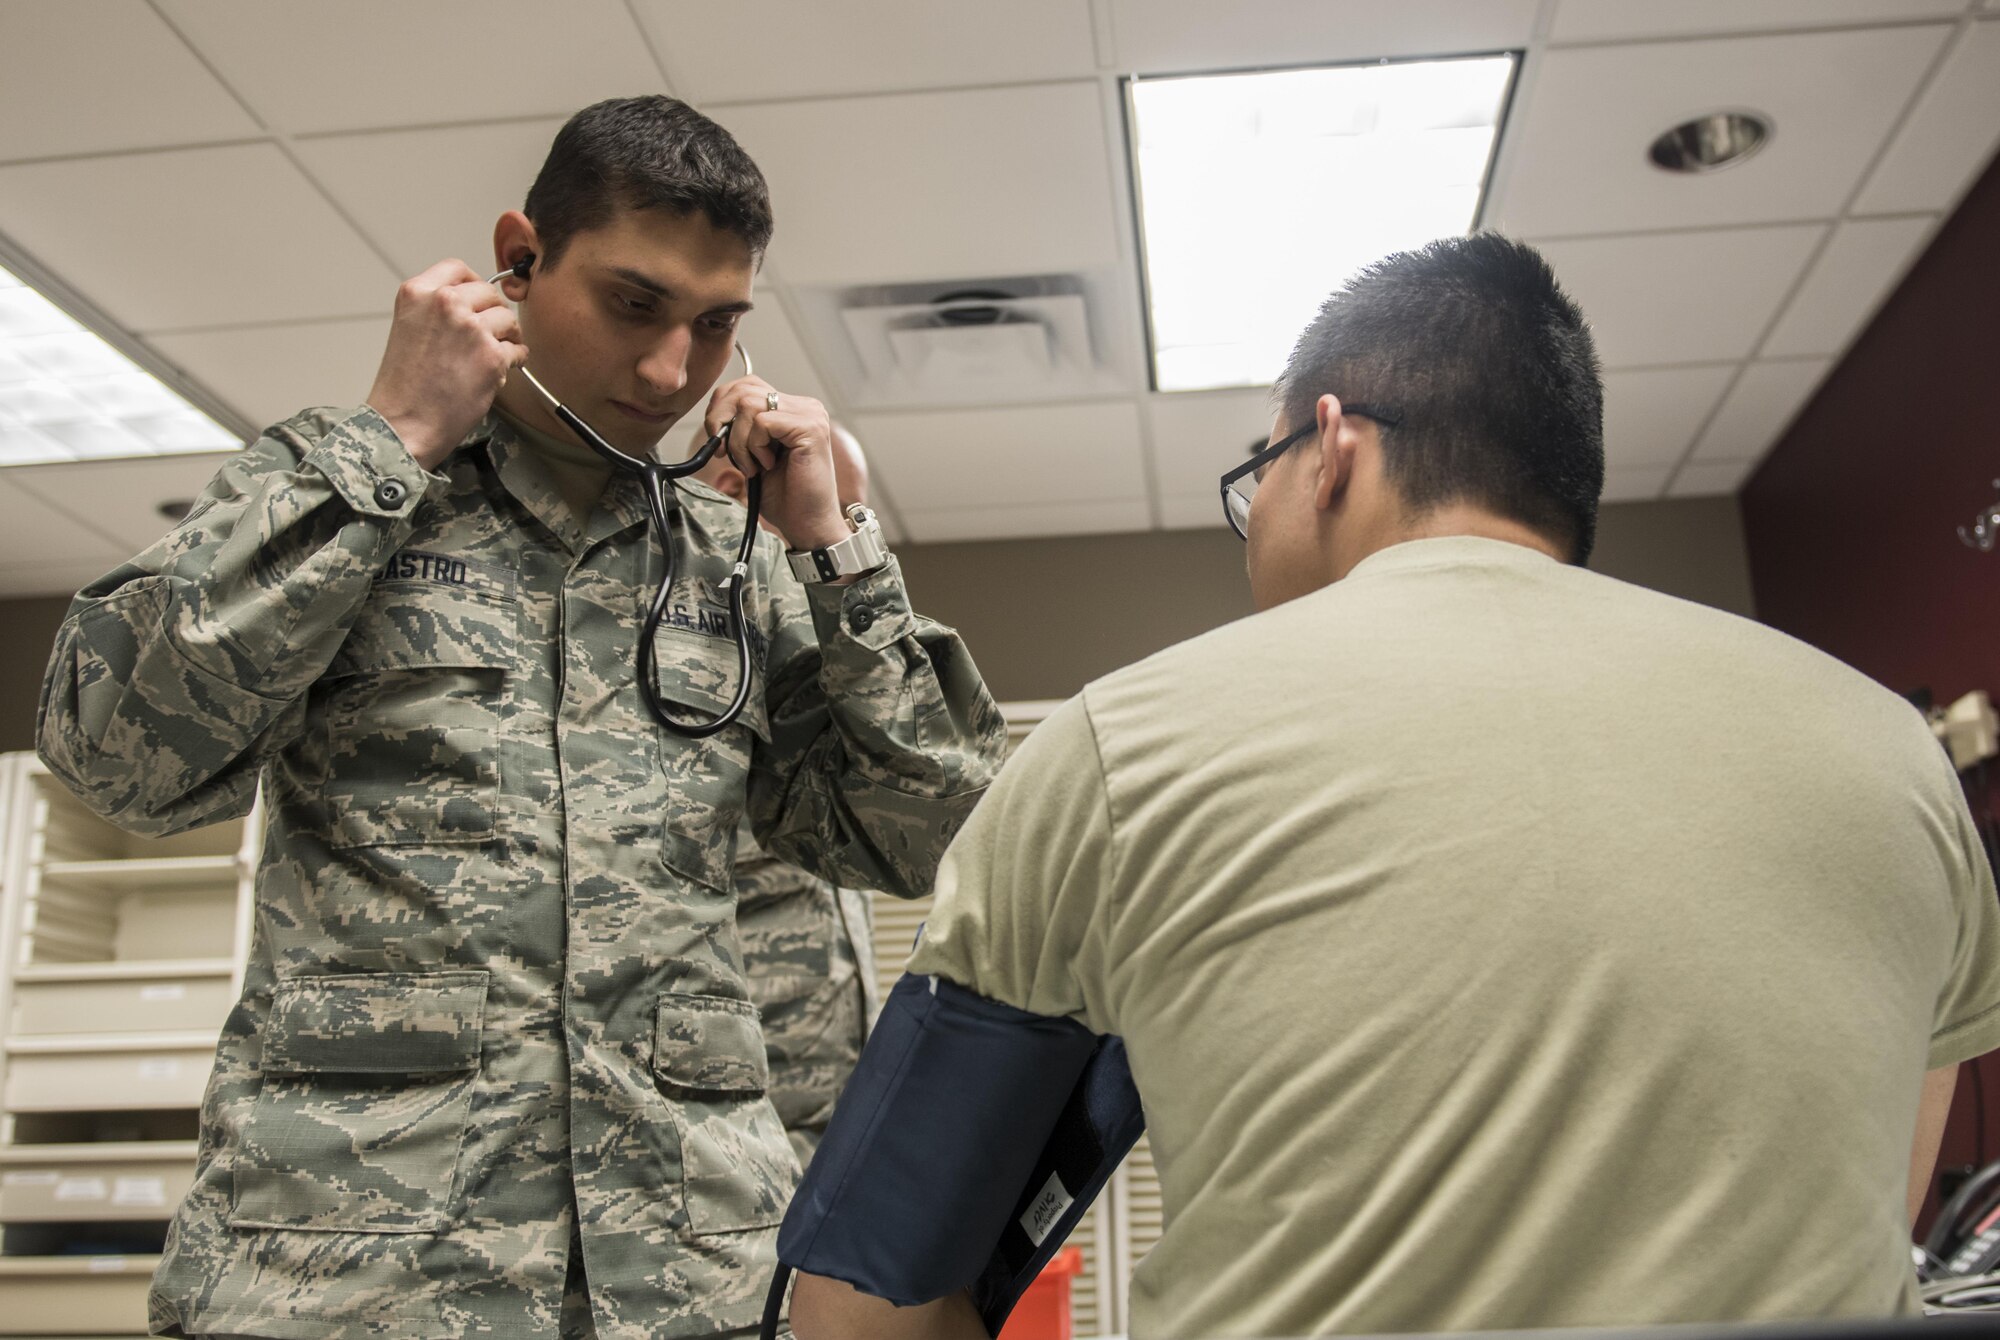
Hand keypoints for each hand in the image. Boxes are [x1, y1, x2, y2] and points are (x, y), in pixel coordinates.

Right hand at [365, 259, 527, 470]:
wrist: (402, 424)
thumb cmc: (404, 387)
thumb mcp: (408, 328)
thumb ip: (436, 310)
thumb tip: (474, 304)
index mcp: (417, 293)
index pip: (457, 268)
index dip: (473, 285)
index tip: (477, 300)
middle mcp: (445, 304)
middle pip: (488, 292)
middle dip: (492, 313)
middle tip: (488, 335)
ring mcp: (471, 328)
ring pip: (507, 319)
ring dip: (506, 337)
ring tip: (491, 355)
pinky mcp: (492, 356)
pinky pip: (518, 348)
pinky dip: (513, 360)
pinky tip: (497, 372)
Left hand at [702, 377, 845, 550]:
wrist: (807, 523)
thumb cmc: (784, 495)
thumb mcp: (752, 454)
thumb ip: (741, 429)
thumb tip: (716, 417)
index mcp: (792, 408)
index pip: (746, 385)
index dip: (721, 409)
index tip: (720, 443)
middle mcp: (804, 406)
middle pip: (744, 388)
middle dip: (721, 421)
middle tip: (726, 453)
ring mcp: (810, 415)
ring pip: (749, 404)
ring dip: (740, 441)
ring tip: (753, 466)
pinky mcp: (811, 428)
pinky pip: (763, 422)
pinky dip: (755, 447)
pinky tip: (768, 466)